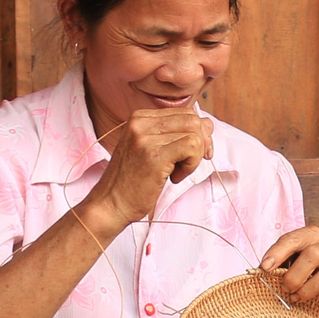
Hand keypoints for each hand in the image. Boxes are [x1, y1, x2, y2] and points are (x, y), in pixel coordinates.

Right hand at [81, 109, 212, 230]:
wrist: (111, 204)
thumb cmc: (133, 181)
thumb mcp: (151, 149)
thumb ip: (176, 135)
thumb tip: (208, 125)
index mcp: (140, 117)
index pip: (185, 113)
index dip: (198, 134)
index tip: (192, 155)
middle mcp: (141, 122)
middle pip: (193, 121)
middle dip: (201, 144)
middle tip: (187, 165)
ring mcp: (146, 137)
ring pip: (195, 134)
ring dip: (194, 157)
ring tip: (176, 172)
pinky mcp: (154, 155)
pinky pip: (192, 148)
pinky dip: (191, 165)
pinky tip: (174, 177)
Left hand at [259, 227, 318, 305]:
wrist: (314, 275)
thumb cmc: (295, 268)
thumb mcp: (282, 261)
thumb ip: (272, 264)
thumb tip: (258, 272)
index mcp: (308, 236)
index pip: (292, 239)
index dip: (278, 253)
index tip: (265, 268)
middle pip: (314, 254)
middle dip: (295, 276)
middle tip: (285, 288)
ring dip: (311, 288)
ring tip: (298, 297)